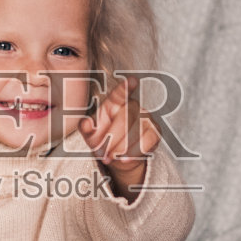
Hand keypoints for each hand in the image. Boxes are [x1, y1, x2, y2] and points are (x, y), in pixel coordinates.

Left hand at [77, 77, 159, 195]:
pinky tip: (125, 158)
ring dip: (122, 147)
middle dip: (112, 137)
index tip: (132, 81)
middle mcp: (132, 106)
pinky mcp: (155, 132)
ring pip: (137, 130)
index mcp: (114, 102)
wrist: (117, 157)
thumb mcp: (90, 134)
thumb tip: (85, 123)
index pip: (120, 92)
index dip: (126, 87)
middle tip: (103, 152)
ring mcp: (145, 118)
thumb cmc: (103, 139)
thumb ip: (86, 127)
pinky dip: (135, 151)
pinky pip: (148, 140)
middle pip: (126, 117)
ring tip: (110, 157)